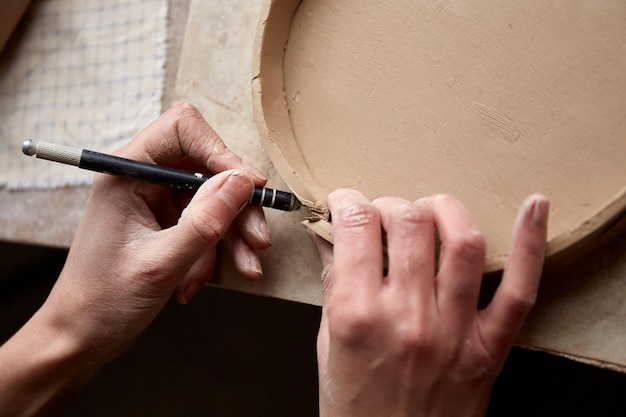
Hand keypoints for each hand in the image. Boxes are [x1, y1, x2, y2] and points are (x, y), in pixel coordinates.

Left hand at [51, 103, 271, 355]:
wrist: (82, 337)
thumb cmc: (104, 300)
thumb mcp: (161, 263)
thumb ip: (204, 221)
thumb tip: (244, 182)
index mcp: (126, 173)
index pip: (183, 129)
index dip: (222, 151)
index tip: (251, 186)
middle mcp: (142, 179)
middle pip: (208, 168)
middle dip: (237, 206)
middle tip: (259, 240)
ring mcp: (155, 202)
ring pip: (213, 199)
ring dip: (232, 235)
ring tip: (247, 269)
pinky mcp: (165, 223)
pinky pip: (205, 225)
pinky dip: (213, 252)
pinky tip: (197, 284)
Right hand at [314, 190, 548, 416]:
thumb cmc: (355, 407)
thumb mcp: (328, 344)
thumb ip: (332, 283)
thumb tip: (328, 235)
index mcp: (357, 316)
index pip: (355, 227)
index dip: (347, 202)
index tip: (346, 204)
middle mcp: (407, 318)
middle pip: (408, 222)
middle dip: (391, 205)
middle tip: (384, 217)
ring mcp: (453, 333)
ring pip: (462, 242)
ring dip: (445, 210)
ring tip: (431, 211)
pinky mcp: (489, 348)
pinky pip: (520, 290)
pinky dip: (531, 244)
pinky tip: (533, 208)